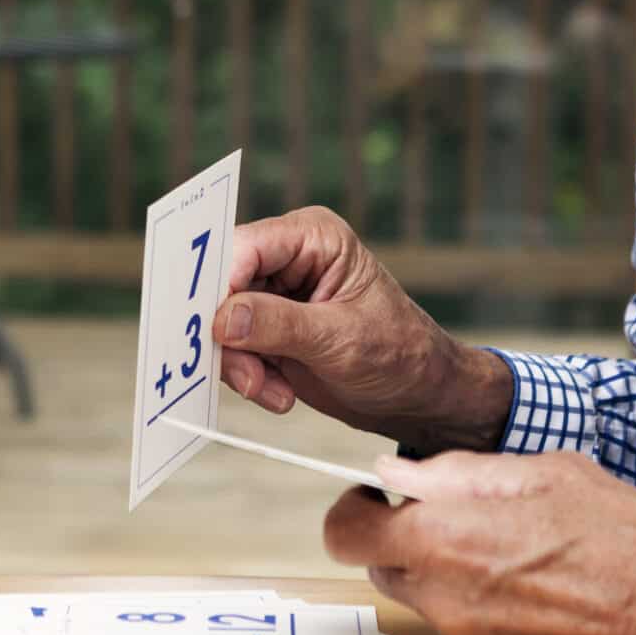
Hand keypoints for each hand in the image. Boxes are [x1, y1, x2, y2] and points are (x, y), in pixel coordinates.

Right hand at [215, 207, 512, 453]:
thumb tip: (225, 317)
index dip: (223, 286)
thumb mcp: (341, 339)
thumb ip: (280, 324)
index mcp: (313, 237)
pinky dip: (247, 376)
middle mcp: (288, 258)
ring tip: (272, 390)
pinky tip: (279, 393)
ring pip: (221, 322)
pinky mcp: (267, 330)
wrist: (416, 397)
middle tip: (250, 376)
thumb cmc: (400, 355)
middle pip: (223, 285)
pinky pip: (231, 348)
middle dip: (230, 336)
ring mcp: (275, 295)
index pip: (245, 247)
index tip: (218, 331)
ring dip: (240, 364)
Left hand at [325, 451, 635, 634]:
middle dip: (411, 542)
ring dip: (452, 578)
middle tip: (468, 522)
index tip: (379, 500)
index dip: (356, 512)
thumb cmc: (626, 537)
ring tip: (521, 558)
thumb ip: (459, 473)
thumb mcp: (547, 473)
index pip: (347, 532)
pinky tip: (541, 599)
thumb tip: (399, 472)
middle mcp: (444, 599)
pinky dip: (487, 615)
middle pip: (386, 567)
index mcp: (445, 538)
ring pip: (429, 602)